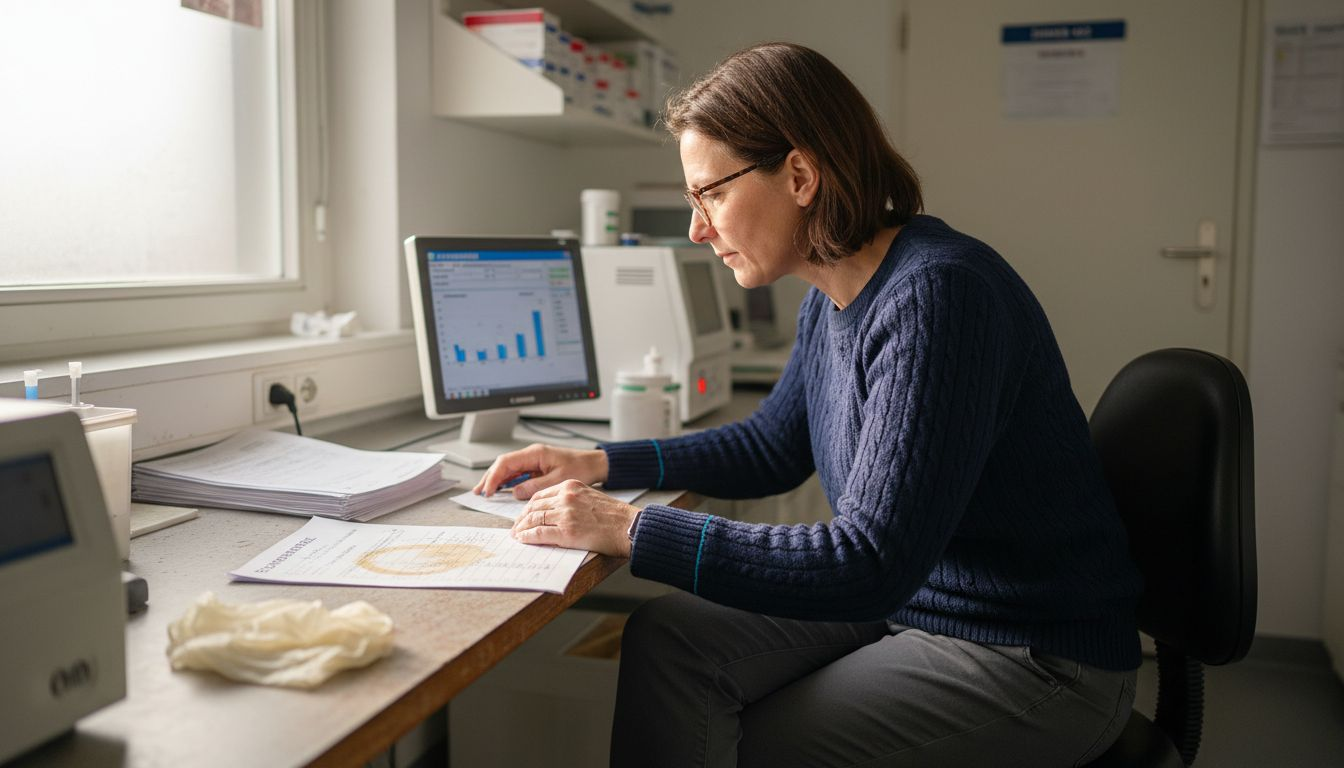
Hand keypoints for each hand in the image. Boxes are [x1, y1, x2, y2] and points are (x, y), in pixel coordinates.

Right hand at [473, 444, 608, 498]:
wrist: (594, 464)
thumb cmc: (580, 468)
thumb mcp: (557, 480)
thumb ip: (535, 486)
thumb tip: (515, 492)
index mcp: (536, 453)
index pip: (506, 462)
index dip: (494, 476)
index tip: (488, 490)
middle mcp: (532, 454)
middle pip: (503, 464)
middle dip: (490, 477)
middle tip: (479, 492)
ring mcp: (533, 460)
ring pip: (508, 468)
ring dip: (496, 479)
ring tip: (484, 491)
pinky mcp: (537, 466)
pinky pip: (517, 473)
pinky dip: (507, 481)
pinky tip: (500, 489)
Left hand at [511, 479, 638, 557]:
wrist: (629, 527)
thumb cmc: (614, 516)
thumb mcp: (589, 497)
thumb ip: (570, 501)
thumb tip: (551, 513)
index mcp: (570, 486)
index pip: (540, 495)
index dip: (528, 507)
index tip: (523, 516)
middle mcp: (566, 497)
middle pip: (534, 507)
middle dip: (521, 519)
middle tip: (516, 528)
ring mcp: (566, 514)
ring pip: (533, 519)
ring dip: (521, 529)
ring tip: (517, 536)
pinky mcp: (567, 531)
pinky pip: (539, 533)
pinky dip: (528, 537)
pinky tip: (523, 540)